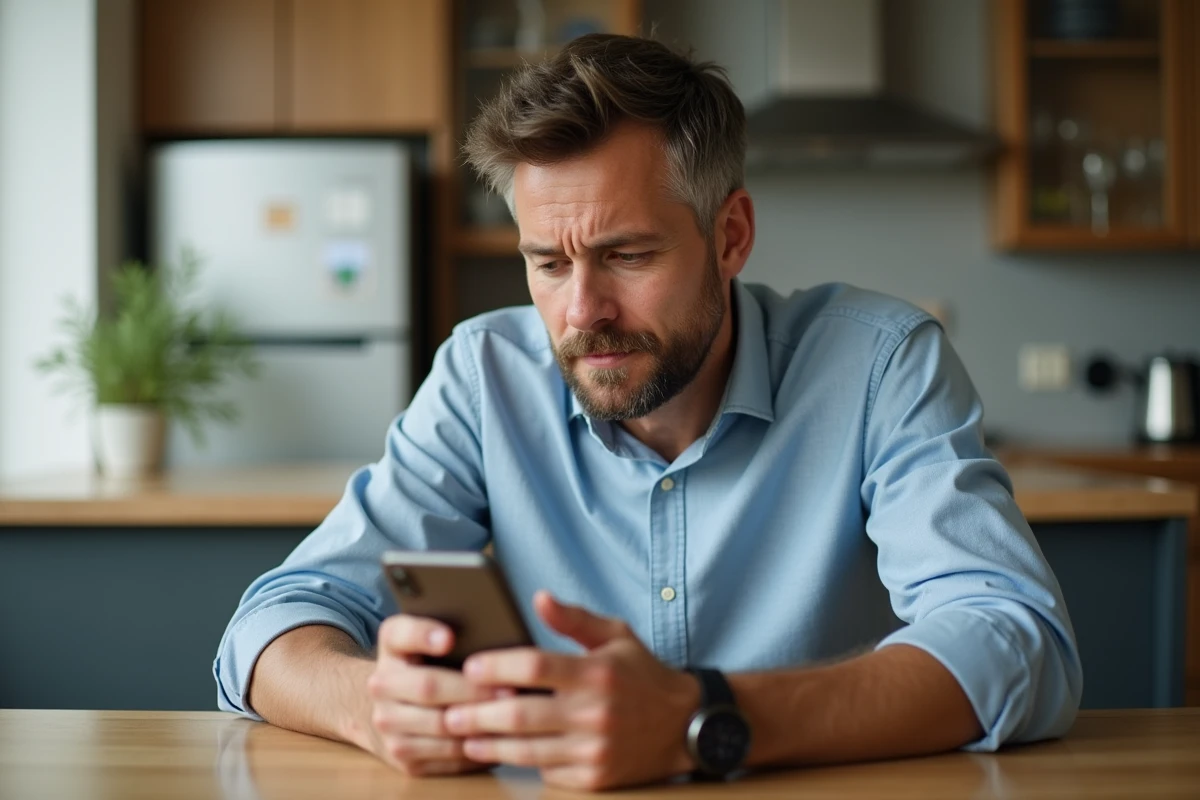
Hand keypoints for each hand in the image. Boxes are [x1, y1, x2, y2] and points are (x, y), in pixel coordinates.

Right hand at [363, 614, 509, 775]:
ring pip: (440, 726)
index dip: (424, 635)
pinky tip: (500, 739)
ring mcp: (388, 724)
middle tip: (510, 690)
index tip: (449, 637)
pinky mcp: (403, 758)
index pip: (401, 634)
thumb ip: (446, 626)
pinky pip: (446, 756)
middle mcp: (380, 685)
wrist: (387, 707)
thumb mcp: (427, 636)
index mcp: (391, 645)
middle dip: (472, 690)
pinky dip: (476, 749)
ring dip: (478, 723)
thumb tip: (488, 626)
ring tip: (511, 716)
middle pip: (428, 686)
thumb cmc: (425, 664)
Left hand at [443, 591, 700, 790]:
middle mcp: (595, 713)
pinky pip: (546, 772)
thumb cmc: (642, 674)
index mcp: (596, 672)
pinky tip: (499, 753)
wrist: (685, 725)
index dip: (497, 667)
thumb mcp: (615, 635)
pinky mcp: (595, 777)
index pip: (535, 666)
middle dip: (477, 713)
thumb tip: (537, 598)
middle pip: (520, 715)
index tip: (469, 666)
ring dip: (488, 743)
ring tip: (463, 734)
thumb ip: (573, 618)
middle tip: (449, 709)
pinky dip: (520, 762)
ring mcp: (594, 749)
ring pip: (526, 750)